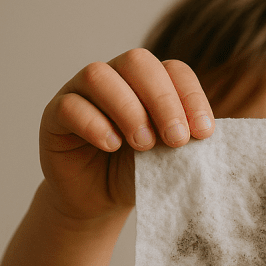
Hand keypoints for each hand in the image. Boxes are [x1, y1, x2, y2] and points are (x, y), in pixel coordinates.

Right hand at [39, 48, 214, 221]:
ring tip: (143, 145)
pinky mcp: (56, 114)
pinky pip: (71, 105)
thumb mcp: (169, 160)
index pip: (174, 71)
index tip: (205, 133)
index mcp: (150, 84)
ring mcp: (82, 92)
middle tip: (176, 140)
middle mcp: (117, 78)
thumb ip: (185, 143)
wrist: (100, 202)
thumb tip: (209, 135)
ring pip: (100, 76)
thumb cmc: (139, 175)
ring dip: (128, 109)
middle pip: (138, 63)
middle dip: (163, 101)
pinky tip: (111, 145)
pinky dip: (94, 124)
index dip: (191, 97)